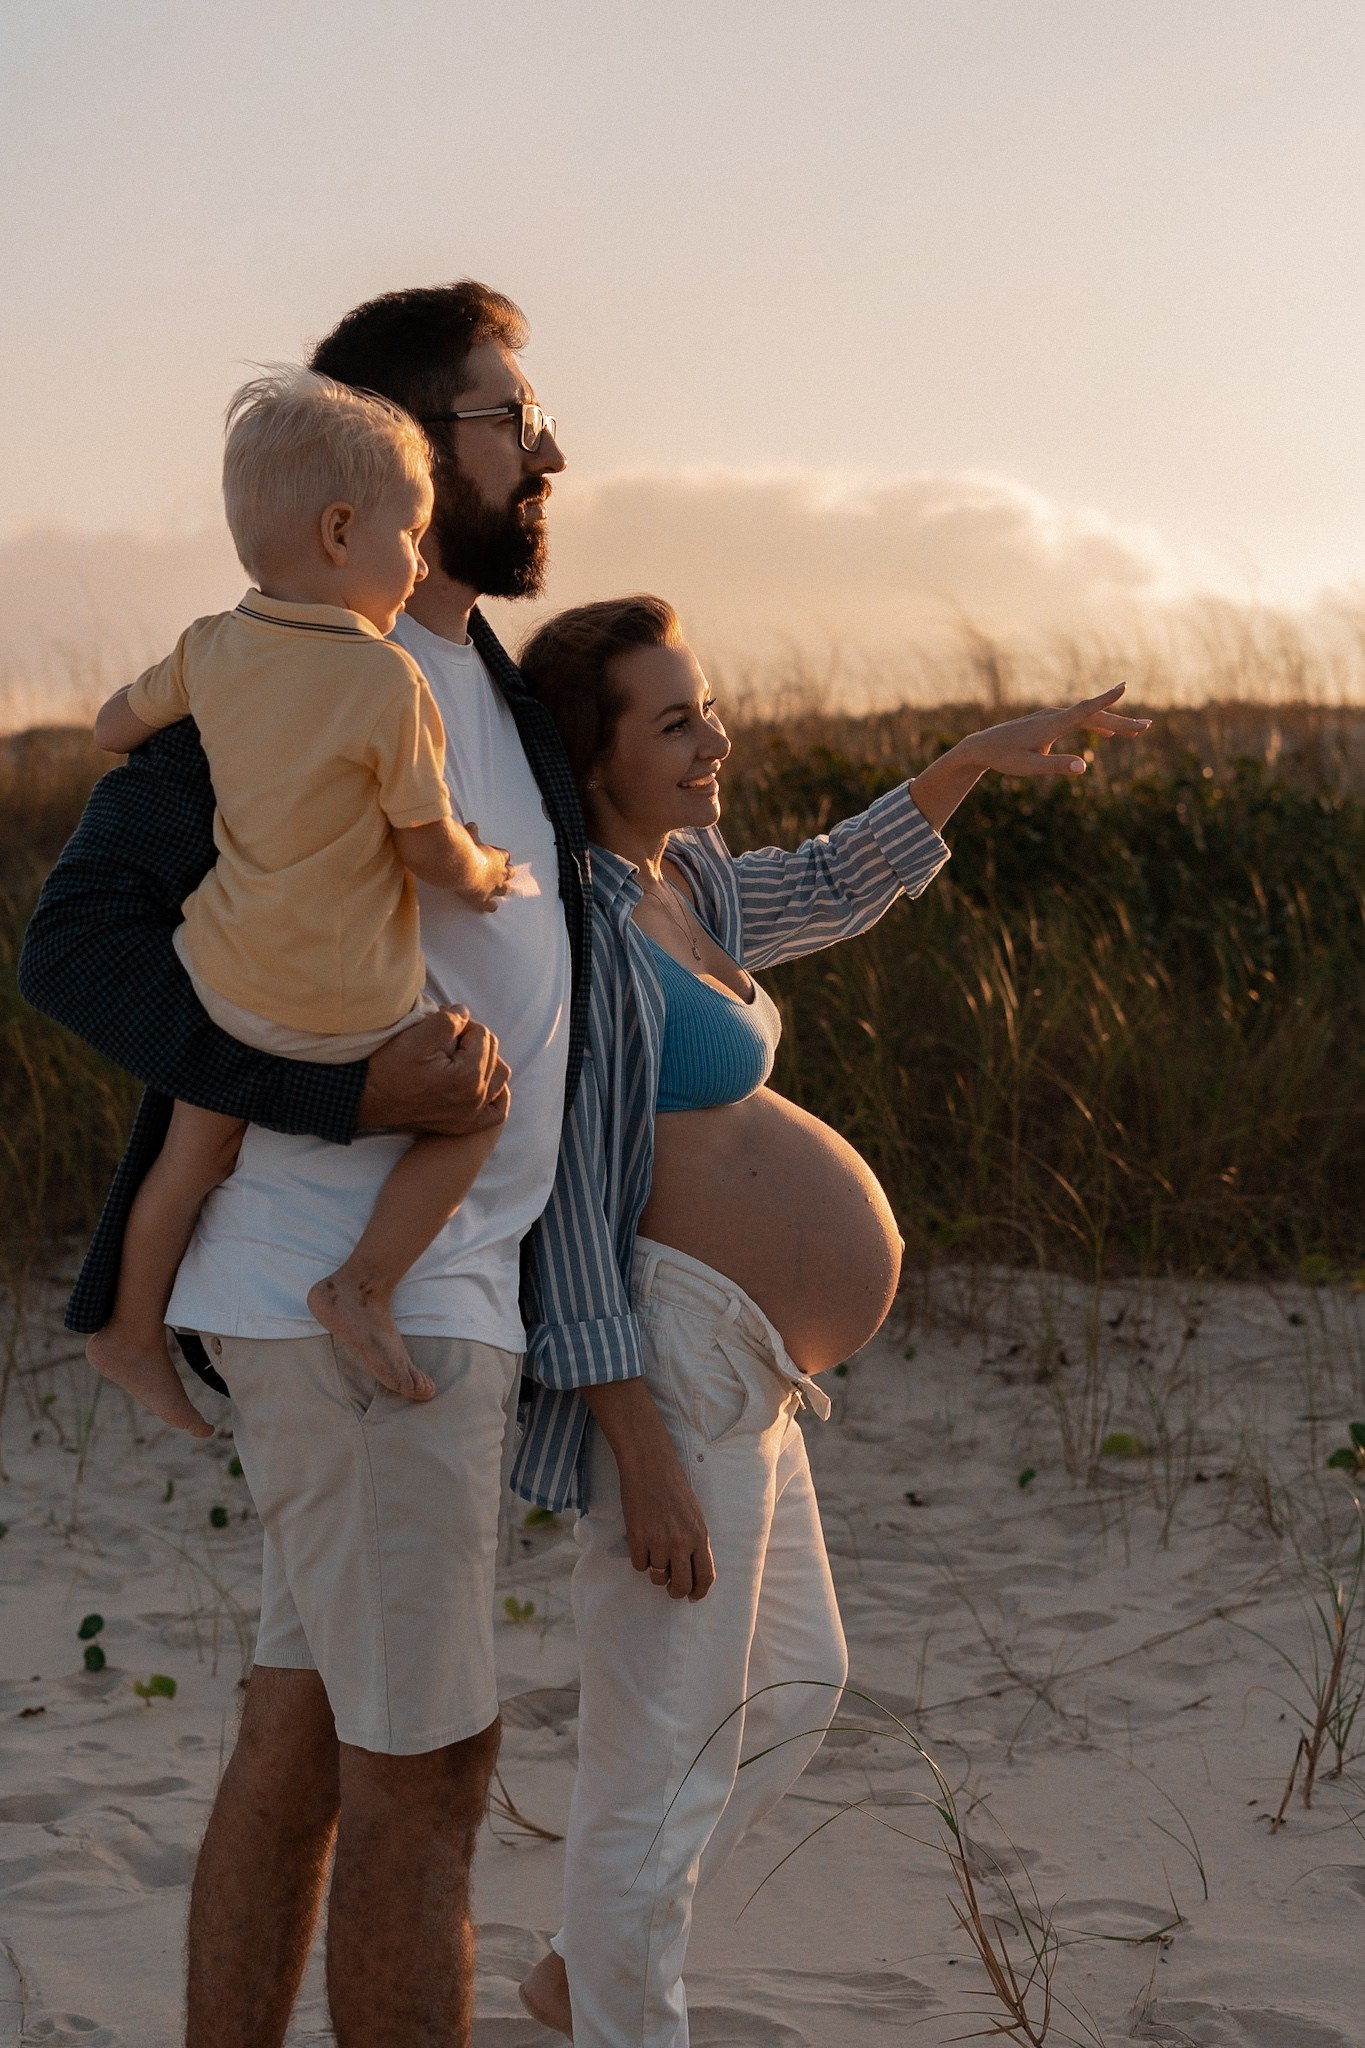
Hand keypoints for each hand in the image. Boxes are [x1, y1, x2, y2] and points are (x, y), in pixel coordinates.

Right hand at [356, 1005, 510, 1136]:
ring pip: (499, 1078)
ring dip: (485, 1061)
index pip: (483, 1035)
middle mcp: (476, 1099)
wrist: (369, 1099)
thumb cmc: (390, 1067)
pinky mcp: (465, 1125)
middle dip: (472, 1041)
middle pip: (492, 1054)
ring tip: (461, 1055)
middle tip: (446, 1039)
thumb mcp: (417, 1036)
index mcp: (468, 1077)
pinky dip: (494, 1093)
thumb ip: (449, 1019)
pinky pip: (497, 1110)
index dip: (462, 1025)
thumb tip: (465, 1013)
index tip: (440, 1027)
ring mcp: (472, 1116)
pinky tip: (480, 1082)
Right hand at [457, 824, 514, 913]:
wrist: (459, 865)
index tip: (497, 857)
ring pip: (506, 889)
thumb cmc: (465, 849)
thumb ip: (472, 833)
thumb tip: (472, 826)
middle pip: (510, 872)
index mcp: (497, 857)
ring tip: (503, 890)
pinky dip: (491, 906)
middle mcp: (499, 873)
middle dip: (507, 873)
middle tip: (504, 874)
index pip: (505, 856)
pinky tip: (491, 907)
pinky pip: (491, 905)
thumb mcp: (470, 837)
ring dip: (504, 889)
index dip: (501, 857)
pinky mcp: (483, 899)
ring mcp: (493, 887)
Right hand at [582, 1379, 716, 1599]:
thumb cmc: (674, 1487)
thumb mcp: (694, 1514)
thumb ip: (695, 1541)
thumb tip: (691, 1568)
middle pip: (681, 1585)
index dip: (699, 1592)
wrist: (650, 1466)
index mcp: (700, 1536)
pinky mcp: (638, 1538)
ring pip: (656, 1576)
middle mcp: (682, 1543)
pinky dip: (639, 1559)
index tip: (692, 1597)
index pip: (705, 1576)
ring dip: (654, 1571)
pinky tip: (640, 1544)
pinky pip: (639, 1565)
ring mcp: (659, 1542)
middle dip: (675, 1591)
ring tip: (653, 1553)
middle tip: (669, 1587)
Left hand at [909, 684, 1150, 831]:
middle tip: (1148, 727)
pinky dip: (1096, 726)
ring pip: (1088, 719)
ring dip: (1113, 724)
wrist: (982, 746)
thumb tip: (1084, 767)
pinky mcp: (1050, 723)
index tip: (1124, 686)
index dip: (1105, 700)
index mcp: (1051, 725)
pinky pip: (1079, 722)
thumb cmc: (1004, 758)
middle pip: (1093, 716)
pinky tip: (1109, 735)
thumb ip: (1056, 766)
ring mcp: (1052, 718)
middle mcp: (1054, 716)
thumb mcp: (1029, 767)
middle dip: (1121, 721)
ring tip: (1138, 730)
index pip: (1084, 711)